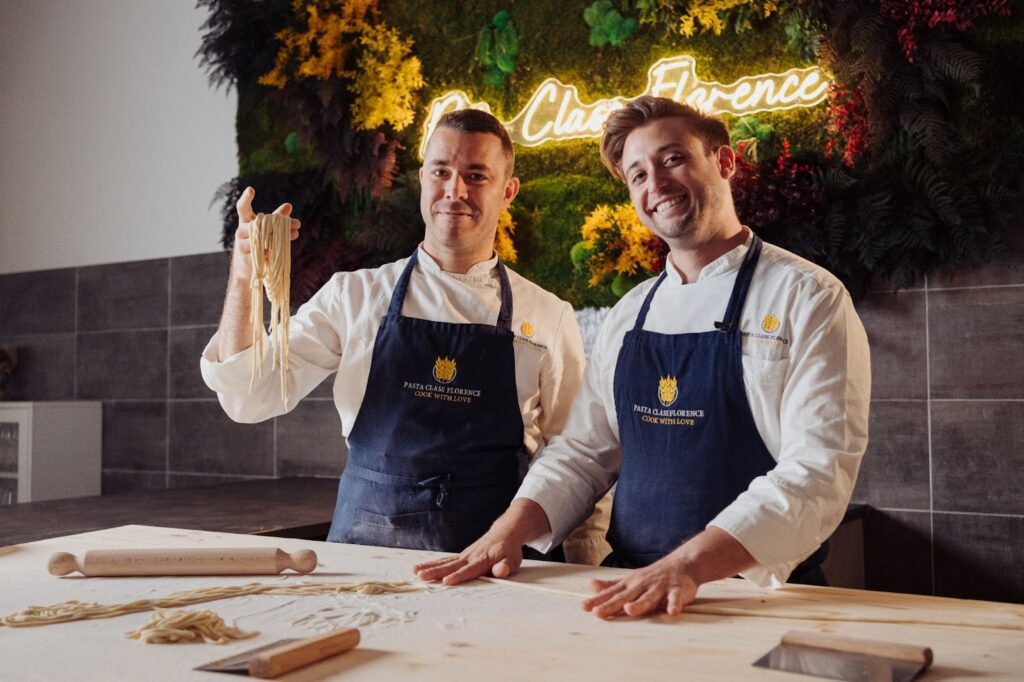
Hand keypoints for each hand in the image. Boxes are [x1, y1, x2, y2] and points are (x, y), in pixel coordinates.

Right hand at [229, 186, 300, 285]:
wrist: (246, 268)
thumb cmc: (258, 243)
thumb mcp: (266, 230)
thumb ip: (276, 218)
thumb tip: (289, 206)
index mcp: (245, 222)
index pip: (242, 208)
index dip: (245, 199)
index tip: (251, 189)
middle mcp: (240, 232)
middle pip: (256, 224)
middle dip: (277, 223)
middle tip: (296, 223)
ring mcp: (241, 246)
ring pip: (259, 239)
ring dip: (278, 238)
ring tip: (293, 235)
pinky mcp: (246, 260)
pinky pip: (260, 255)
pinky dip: (271, 253)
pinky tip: (280, 252)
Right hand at [412, 525, 524, 584]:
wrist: (505, 531)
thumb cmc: (509, 550)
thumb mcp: (513, 559)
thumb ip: (505, 566)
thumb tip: (500, 571)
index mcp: (483, 559)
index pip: (469, 569)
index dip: (458, 576)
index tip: (446, 581)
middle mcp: (470, 556)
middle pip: (451, 565)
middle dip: (436, 571)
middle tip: (421, 576)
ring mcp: (464, 554)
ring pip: (445, 562)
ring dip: (430, 566)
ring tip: (415, 571)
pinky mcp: (461, 555)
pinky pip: (445, 560)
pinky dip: (433, 563)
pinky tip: (420, 567)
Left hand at [582, 552, 698, 618]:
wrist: (682, 563)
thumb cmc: (652, 576)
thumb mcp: (630, 580)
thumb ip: (611, 585)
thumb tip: (590, 585)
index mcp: (631, 584)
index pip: (612, 594)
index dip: (598, 600)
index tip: (584, 607)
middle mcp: (642, 585)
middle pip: (626, 596)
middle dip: (612, 604)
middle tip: (598, 612)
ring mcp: (660, 587)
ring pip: (649, 597)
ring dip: (640, 603)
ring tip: (629, 610)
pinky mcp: (677, 590)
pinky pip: (676, 598)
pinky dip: (674, 604)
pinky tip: (672, 612)